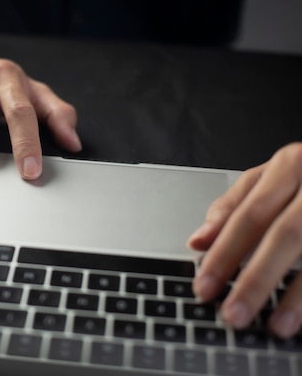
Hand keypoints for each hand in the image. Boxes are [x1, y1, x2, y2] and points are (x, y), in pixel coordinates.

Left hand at [188, 143, 301, 337]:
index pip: (249, 214)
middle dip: (256, 279)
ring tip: (277, 326)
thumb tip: (198, 241)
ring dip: (297, 296)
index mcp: (290, 165)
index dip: (225, 253)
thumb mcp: (272, 177)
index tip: (204, 287)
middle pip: (285, 234)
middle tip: (233, 314)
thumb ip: (234, 206)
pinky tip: (300, 315)